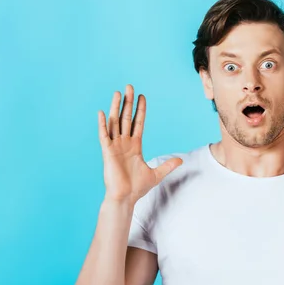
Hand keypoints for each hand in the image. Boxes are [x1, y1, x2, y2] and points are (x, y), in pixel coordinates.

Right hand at [98, 84, 182, 203]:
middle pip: (126, 118)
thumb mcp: (156, 174)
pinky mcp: (107, 153)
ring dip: (116, 108)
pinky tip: (102, 112)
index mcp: (135, 146)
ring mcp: (115, 147)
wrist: (125, 198)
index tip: (141, 97)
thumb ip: (168, 165)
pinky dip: (102, 124)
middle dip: (128, 102)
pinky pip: (104, 136)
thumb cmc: (137, 187)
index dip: (140, 110)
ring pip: (115, 122)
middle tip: (130, 87)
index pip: (138, 123)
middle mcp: (124, 143)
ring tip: (117, 93)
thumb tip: (181, 160)